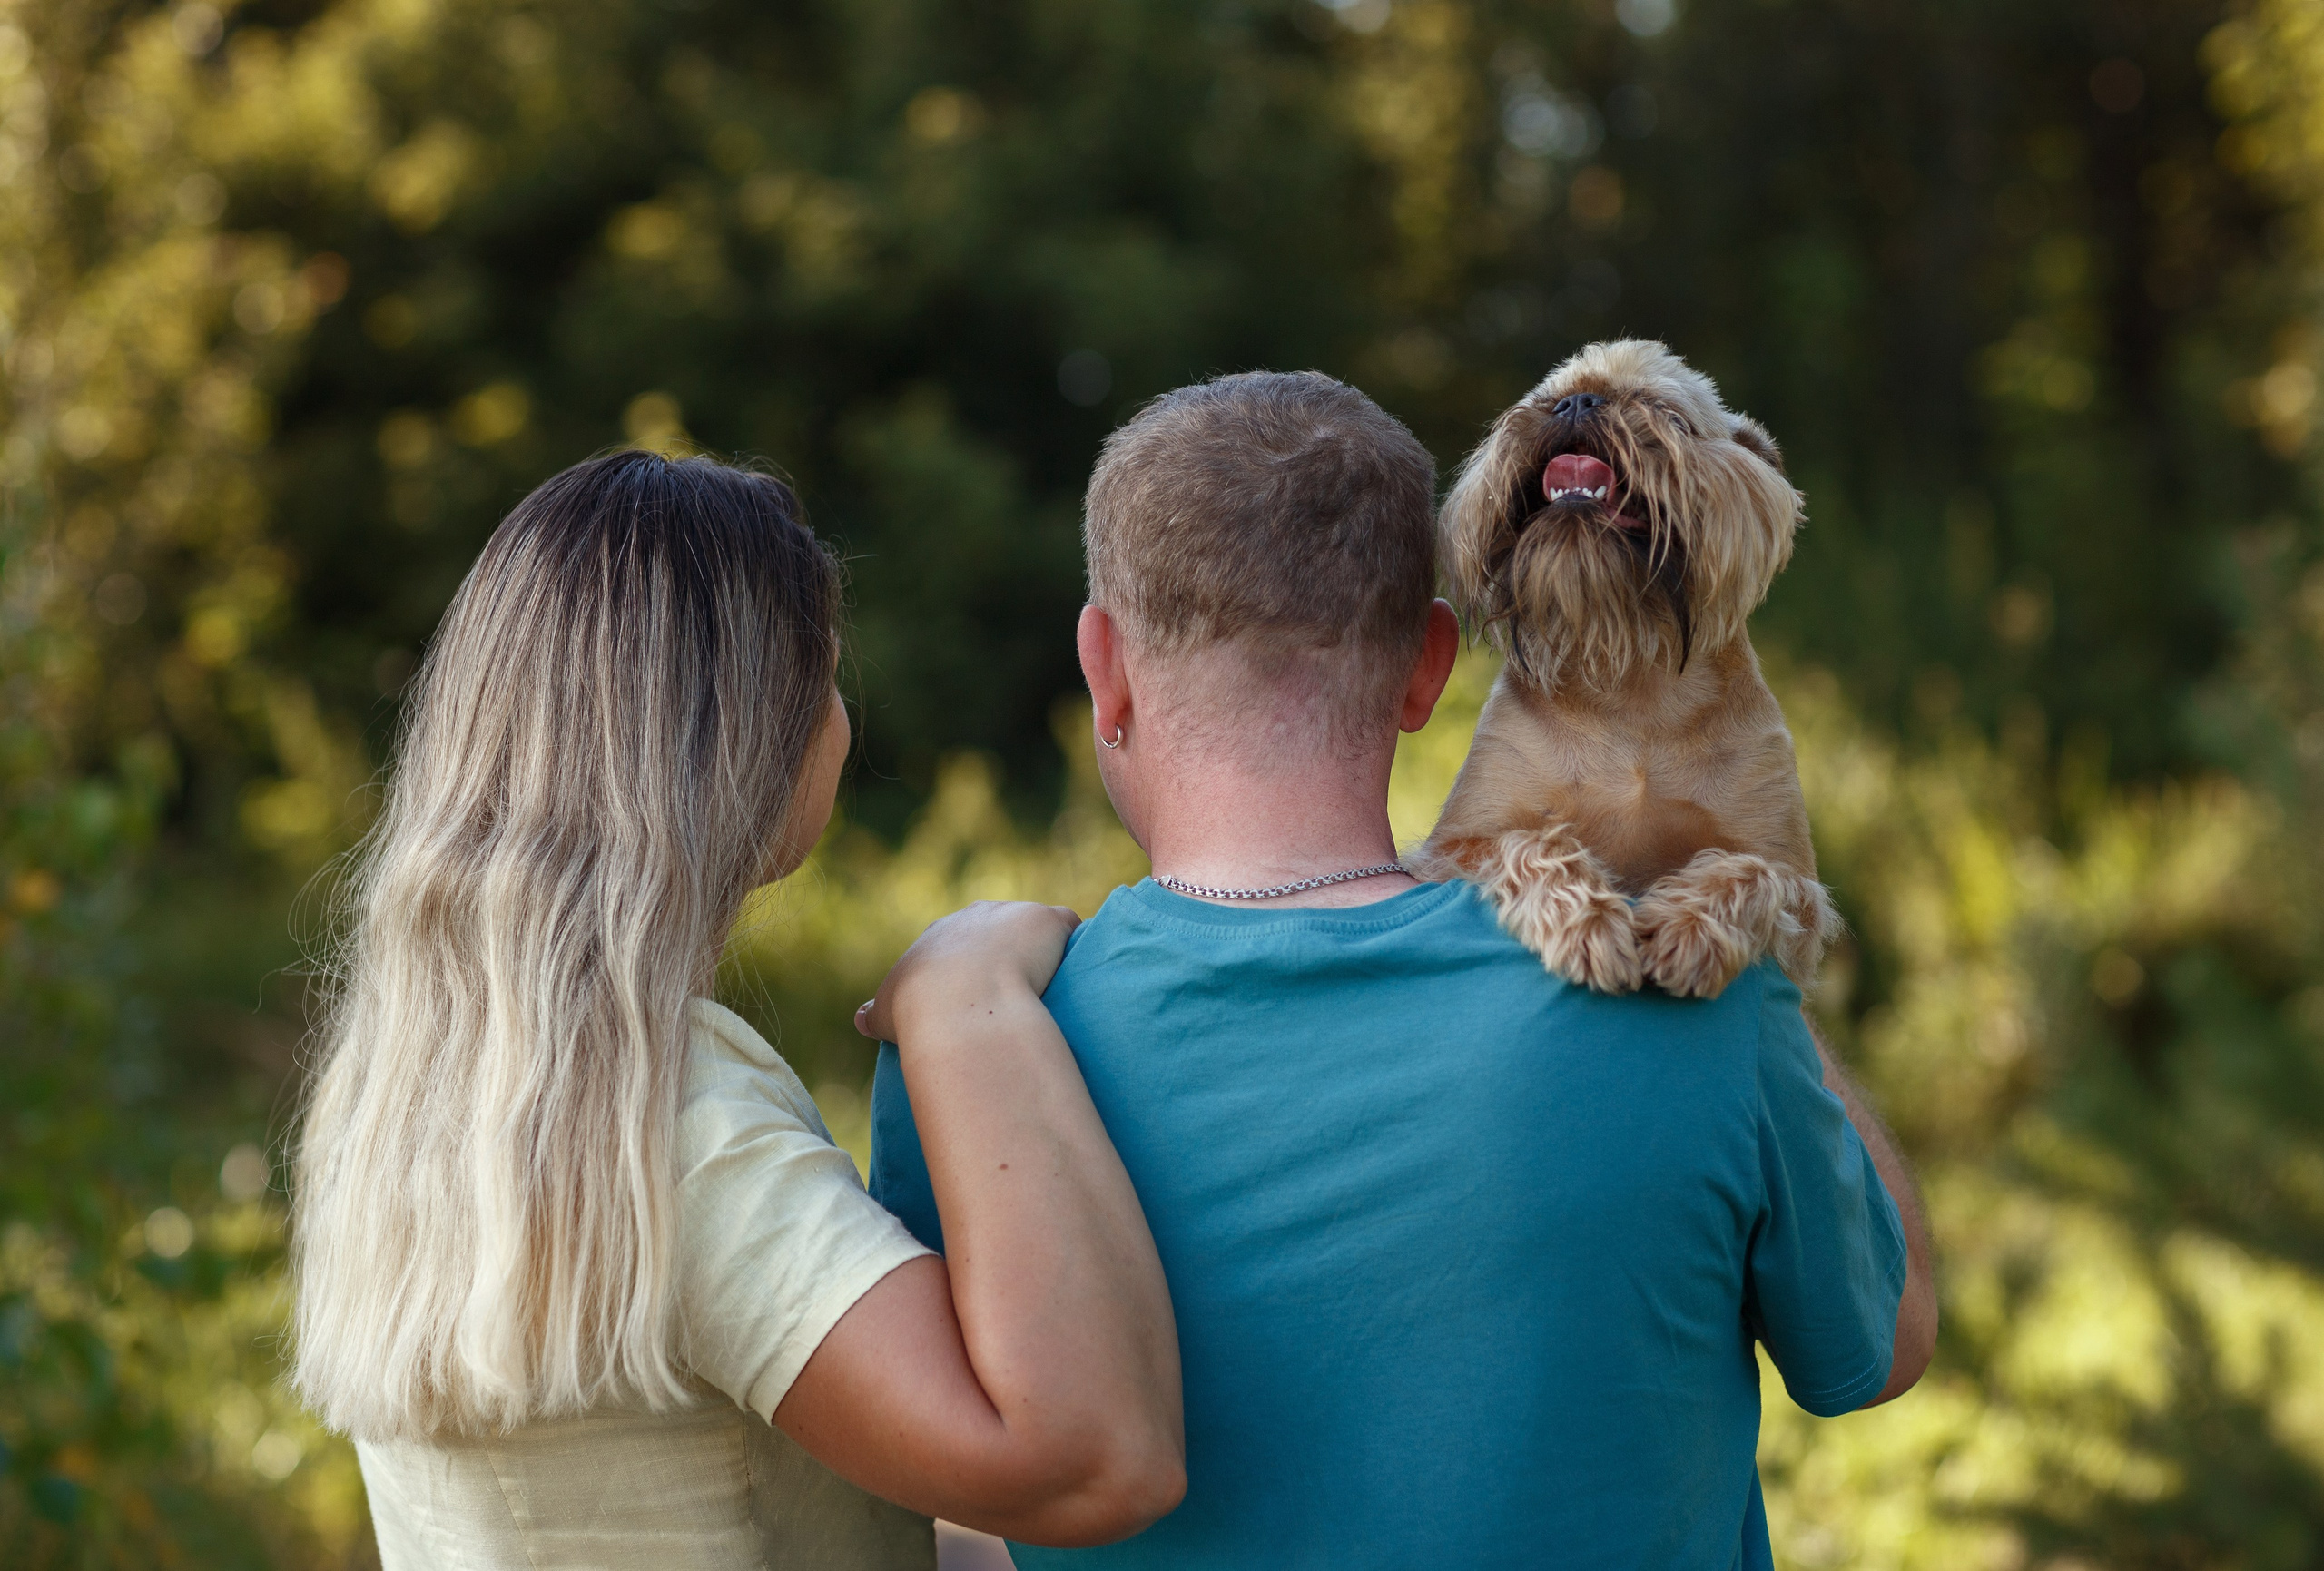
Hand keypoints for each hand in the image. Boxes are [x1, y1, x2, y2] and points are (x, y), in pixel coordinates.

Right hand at [853, 901, 1081, 1042]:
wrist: (959, 1000)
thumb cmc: (918, 1010)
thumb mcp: (888, 1013)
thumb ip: (876, 1012)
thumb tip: (862, 1018)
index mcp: (941, 933)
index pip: (962, 942)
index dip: (974, 967)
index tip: (983, 994)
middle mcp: (975, 915)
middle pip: (999, 928)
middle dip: (1008, 953)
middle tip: (1017, 993)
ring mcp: (1012, 914)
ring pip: (1034, 926)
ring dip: (1043, 950)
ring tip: (1052, 985)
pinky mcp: (1045, 920)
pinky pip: (1067, 925)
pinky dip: (1072, 944)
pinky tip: (1076, 970)